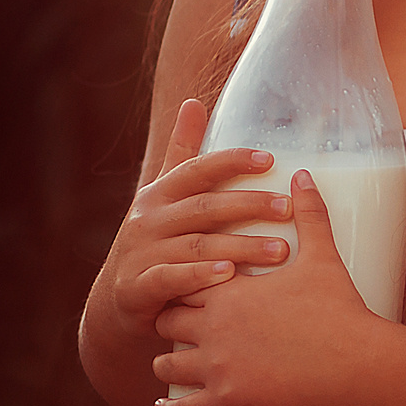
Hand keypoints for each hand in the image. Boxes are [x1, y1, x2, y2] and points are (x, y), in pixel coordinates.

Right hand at [92, 98, 295, 342]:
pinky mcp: (138, 288)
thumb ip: (182, 154)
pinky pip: (171, 279)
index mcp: (159, 194)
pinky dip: (200, 276)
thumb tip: (193, 101)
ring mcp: (141, 253)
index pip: (197, 169)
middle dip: (249, 205)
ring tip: (281, 250)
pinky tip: (229, 274)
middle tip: (288, 207)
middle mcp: (148, 219)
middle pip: (204, 207)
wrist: (116, 305)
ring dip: (241, 246)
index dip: (232, 161)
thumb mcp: (164, 198)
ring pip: (196, 245)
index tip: (270, 159)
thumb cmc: (155, 244)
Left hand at [152, 170, 379, 405]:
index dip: (182, 285)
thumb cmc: (340, 310)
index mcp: (230, 291)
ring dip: (168, 366)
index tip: (183, 287)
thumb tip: (304, 174)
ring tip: (170, 366)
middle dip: (169, 323)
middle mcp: (214, 326)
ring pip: (169, 366)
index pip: (185, 282)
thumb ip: (310, 214)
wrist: (355, 363)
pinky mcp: (228, 400)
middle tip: (175, 325)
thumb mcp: (323, 257)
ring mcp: (218, 366)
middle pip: (167, 322)